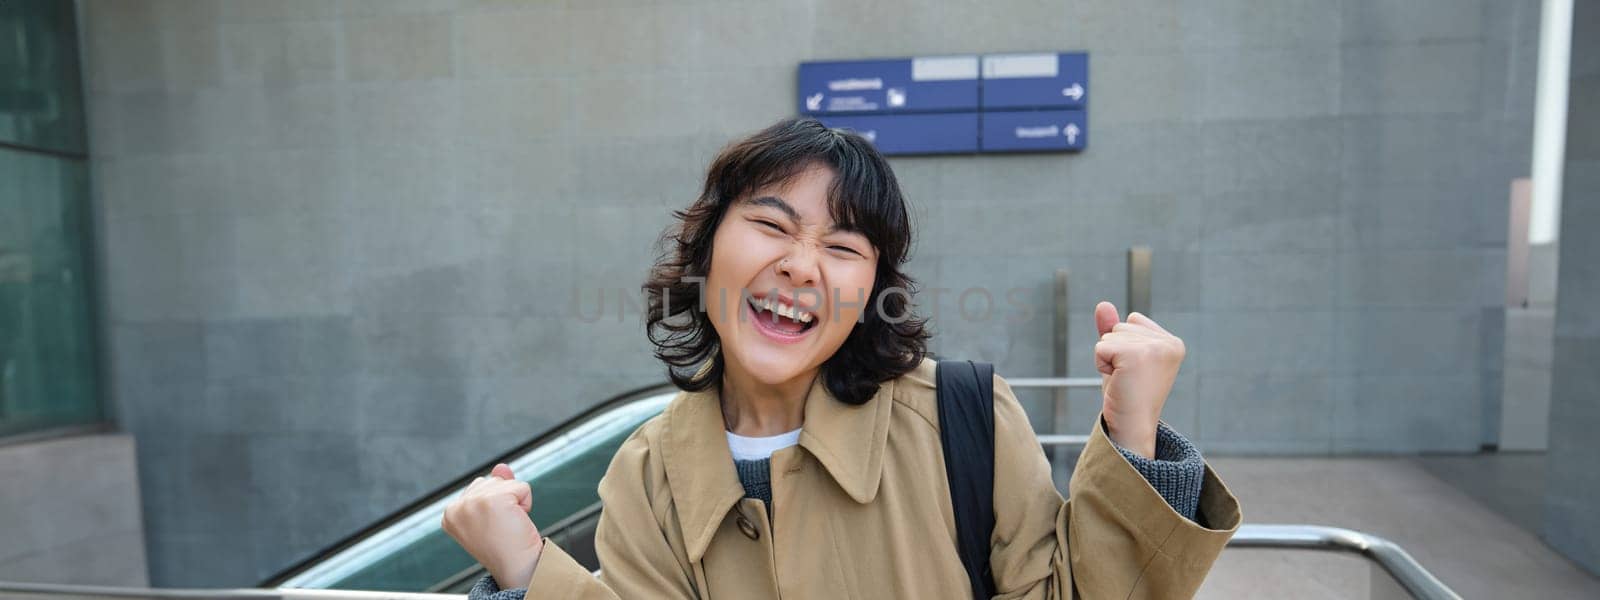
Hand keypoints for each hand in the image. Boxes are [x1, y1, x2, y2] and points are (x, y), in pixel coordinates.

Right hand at [441, 463, 544, 589]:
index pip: (480, 487)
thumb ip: (494, 487)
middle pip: (492, 481)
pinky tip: (517, 522)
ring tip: (508, 526)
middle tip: (502, 528)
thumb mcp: (493, 514)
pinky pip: (522, 487)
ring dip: (515, 502)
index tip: (492, 529)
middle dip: (505, 501)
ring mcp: (473, 502)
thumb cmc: (504, 545)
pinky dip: (526, 503)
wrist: (516, 567)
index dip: (494, 507)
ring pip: (506, 482)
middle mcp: (456, 507)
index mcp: (449, 513)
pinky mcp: (494, 500)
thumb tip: (501, 466)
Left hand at [1093, 301, 1185, 458]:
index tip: (1135, 372)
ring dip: (1108, 359)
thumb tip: (1102, 304)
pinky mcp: (1136, 355)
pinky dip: (1101, 364)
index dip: (1123, 345)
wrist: (1131, 427)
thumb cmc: (1127, 395)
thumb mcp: (1120, 358)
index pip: (1133, 320)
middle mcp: (1169, 343)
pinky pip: (1101, 346)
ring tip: (1124, 381)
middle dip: (1114, 351)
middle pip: (1121, 326)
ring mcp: (1155, 348)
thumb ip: (1114, 330)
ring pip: (1109, 335)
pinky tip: (1118, 382)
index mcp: (1173, 343)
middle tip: (1128, 379)